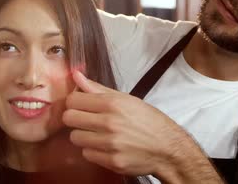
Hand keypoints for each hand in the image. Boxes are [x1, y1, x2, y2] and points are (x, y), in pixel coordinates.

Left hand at [63, 71, 220, 182]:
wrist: (168, 148)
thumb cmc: (148, 121)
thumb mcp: (126, 99)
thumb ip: (97, 88)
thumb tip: (75, 75)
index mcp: (112, 103)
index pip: (72, 100)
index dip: (74, 102)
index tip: (80, 106)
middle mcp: (110, 122)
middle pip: (69, 118)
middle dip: (74, 119)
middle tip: (85, 120)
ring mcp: (110, 143)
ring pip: (75, 138)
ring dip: (83, 136)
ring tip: (97, 134)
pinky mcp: (112, 161)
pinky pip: (87, 154)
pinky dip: (93, 151)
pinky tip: (105, 146)